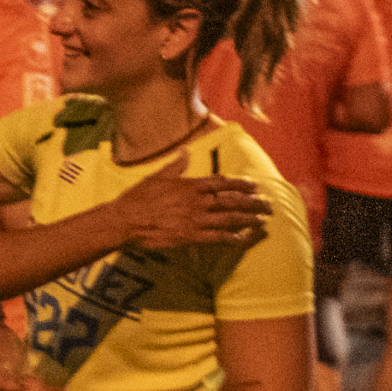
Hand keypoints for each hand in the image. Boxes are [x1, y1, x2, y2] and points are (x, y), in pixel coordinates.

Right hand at [114, 155, 269, 251]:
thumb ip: (176, 165)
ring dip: (248, 220)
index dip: (241, 184)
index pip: (222, 182)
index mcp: (189, 185)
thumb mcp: (157, 177)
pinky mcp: (189, 236)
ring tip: (263, 221)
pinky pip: (216, 237)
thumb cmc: (137, 198)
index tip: (254, 185)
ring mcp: (194, 220)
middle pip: (231, 200)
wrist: (123, 222)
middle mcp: (196, 202)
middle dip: (253, 203)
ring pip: (229, 219)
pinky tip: (243, 239)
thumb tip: (186, 151)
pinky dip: (231, 238)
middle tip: (268, 205)